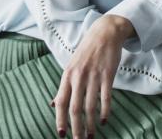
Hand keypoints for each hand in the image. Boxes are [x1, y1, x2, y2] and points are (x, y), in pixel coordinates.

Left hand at [53, 15, 130, 138]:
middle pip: (75, 108)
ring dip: (90, 123)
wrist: (105, 32)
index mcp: (67, 76)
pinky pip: (106, 97)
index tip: (62, 135)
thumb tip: (54, 104)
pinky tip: (104, 120)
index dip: (60, 120)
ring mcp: (94, 75)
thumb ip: (64, 87)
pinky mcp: (108, 74)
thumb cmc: (87, 52)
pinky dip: (105, 111)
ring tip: (92, 135)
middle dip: (76, 127)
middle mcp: (79, 76)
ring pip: (90, 105)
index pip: (61, 102)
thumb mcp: (71, 67)